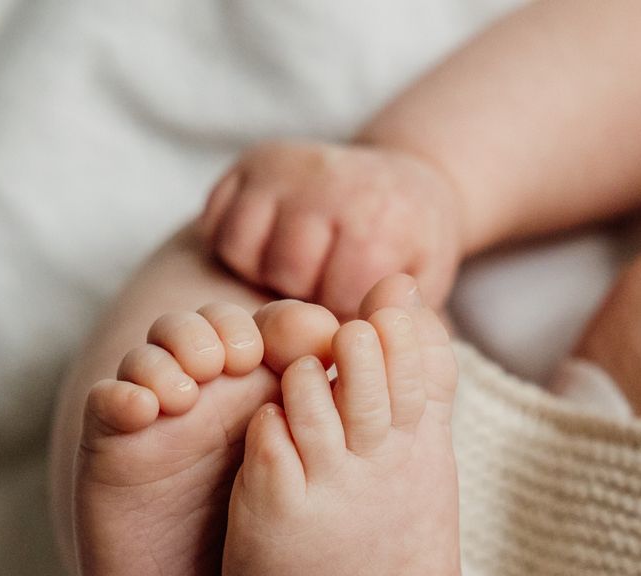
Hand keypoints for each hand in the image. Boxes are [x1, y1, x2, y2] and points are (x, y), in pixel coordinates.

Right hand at [198, 141, 464, 317]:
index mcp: (380, 218)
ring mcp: (289, 165)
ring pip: (240, 246)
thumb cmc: (409, 251)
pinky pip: (216, 219)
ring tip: (295, 270)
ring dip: (261, 268)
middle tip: (321, 286)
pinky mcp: (255, 159)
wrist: (402, 183)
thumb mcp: (423, 290)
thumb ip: (397, 325)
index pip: (333, 298)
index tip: (353, 305)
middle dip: (299, 291)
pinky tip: (269, 247)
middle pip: (284, 271)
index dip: (339, 316)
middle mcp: (333, 180)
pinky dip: (236, 242)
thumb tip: (358, 351)